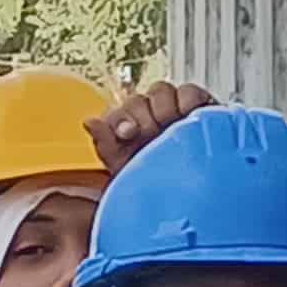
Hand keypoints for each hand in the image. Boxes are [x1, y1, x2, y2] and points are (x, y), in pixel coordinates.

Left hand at [84, 82, 218, 175]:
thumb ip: (106, 145)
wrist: (188, 194)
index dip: (121, 120)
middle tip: (153, 136)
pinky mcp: (197, 106)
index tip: (128, 134)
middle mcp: (147, 117)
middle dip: (143, 118)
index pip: (117, 113)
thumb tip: (90, 122)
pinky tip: (188, 117)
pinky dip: (188, 101)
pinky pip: (189, 92)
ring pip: (161, 91)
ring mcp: (171, 109)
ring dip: (164, 108)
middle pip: (139, 100)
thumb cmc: (158, 186)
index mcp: (126, 131)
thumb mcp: (126, 171)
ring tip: (171, 128)